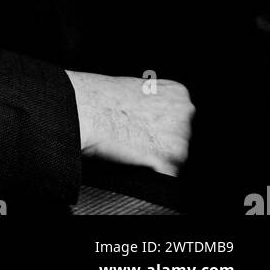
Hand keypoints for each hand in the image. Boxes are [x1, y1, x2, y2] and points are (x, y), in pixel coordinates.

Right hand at [66, 70, 194, 176]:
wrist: (84, 110)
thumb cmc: (101, 99)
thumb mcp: (137, 89)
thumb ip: (156, 105)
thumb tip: (157, 122)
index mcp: (179, 95)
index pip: (179, 120)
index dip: (159, 127)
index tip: (143, 127)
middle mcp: (186, 115)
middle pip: (180, 140)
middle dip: (161, 144)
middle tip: (134, 139)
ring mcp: (180, 141)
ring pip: (173, 161)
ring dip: (155, 160)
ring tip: (130, 147)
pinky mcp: (169, 166)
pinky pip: (164, 180)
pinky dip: (149, 176)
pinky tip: (132, 161)